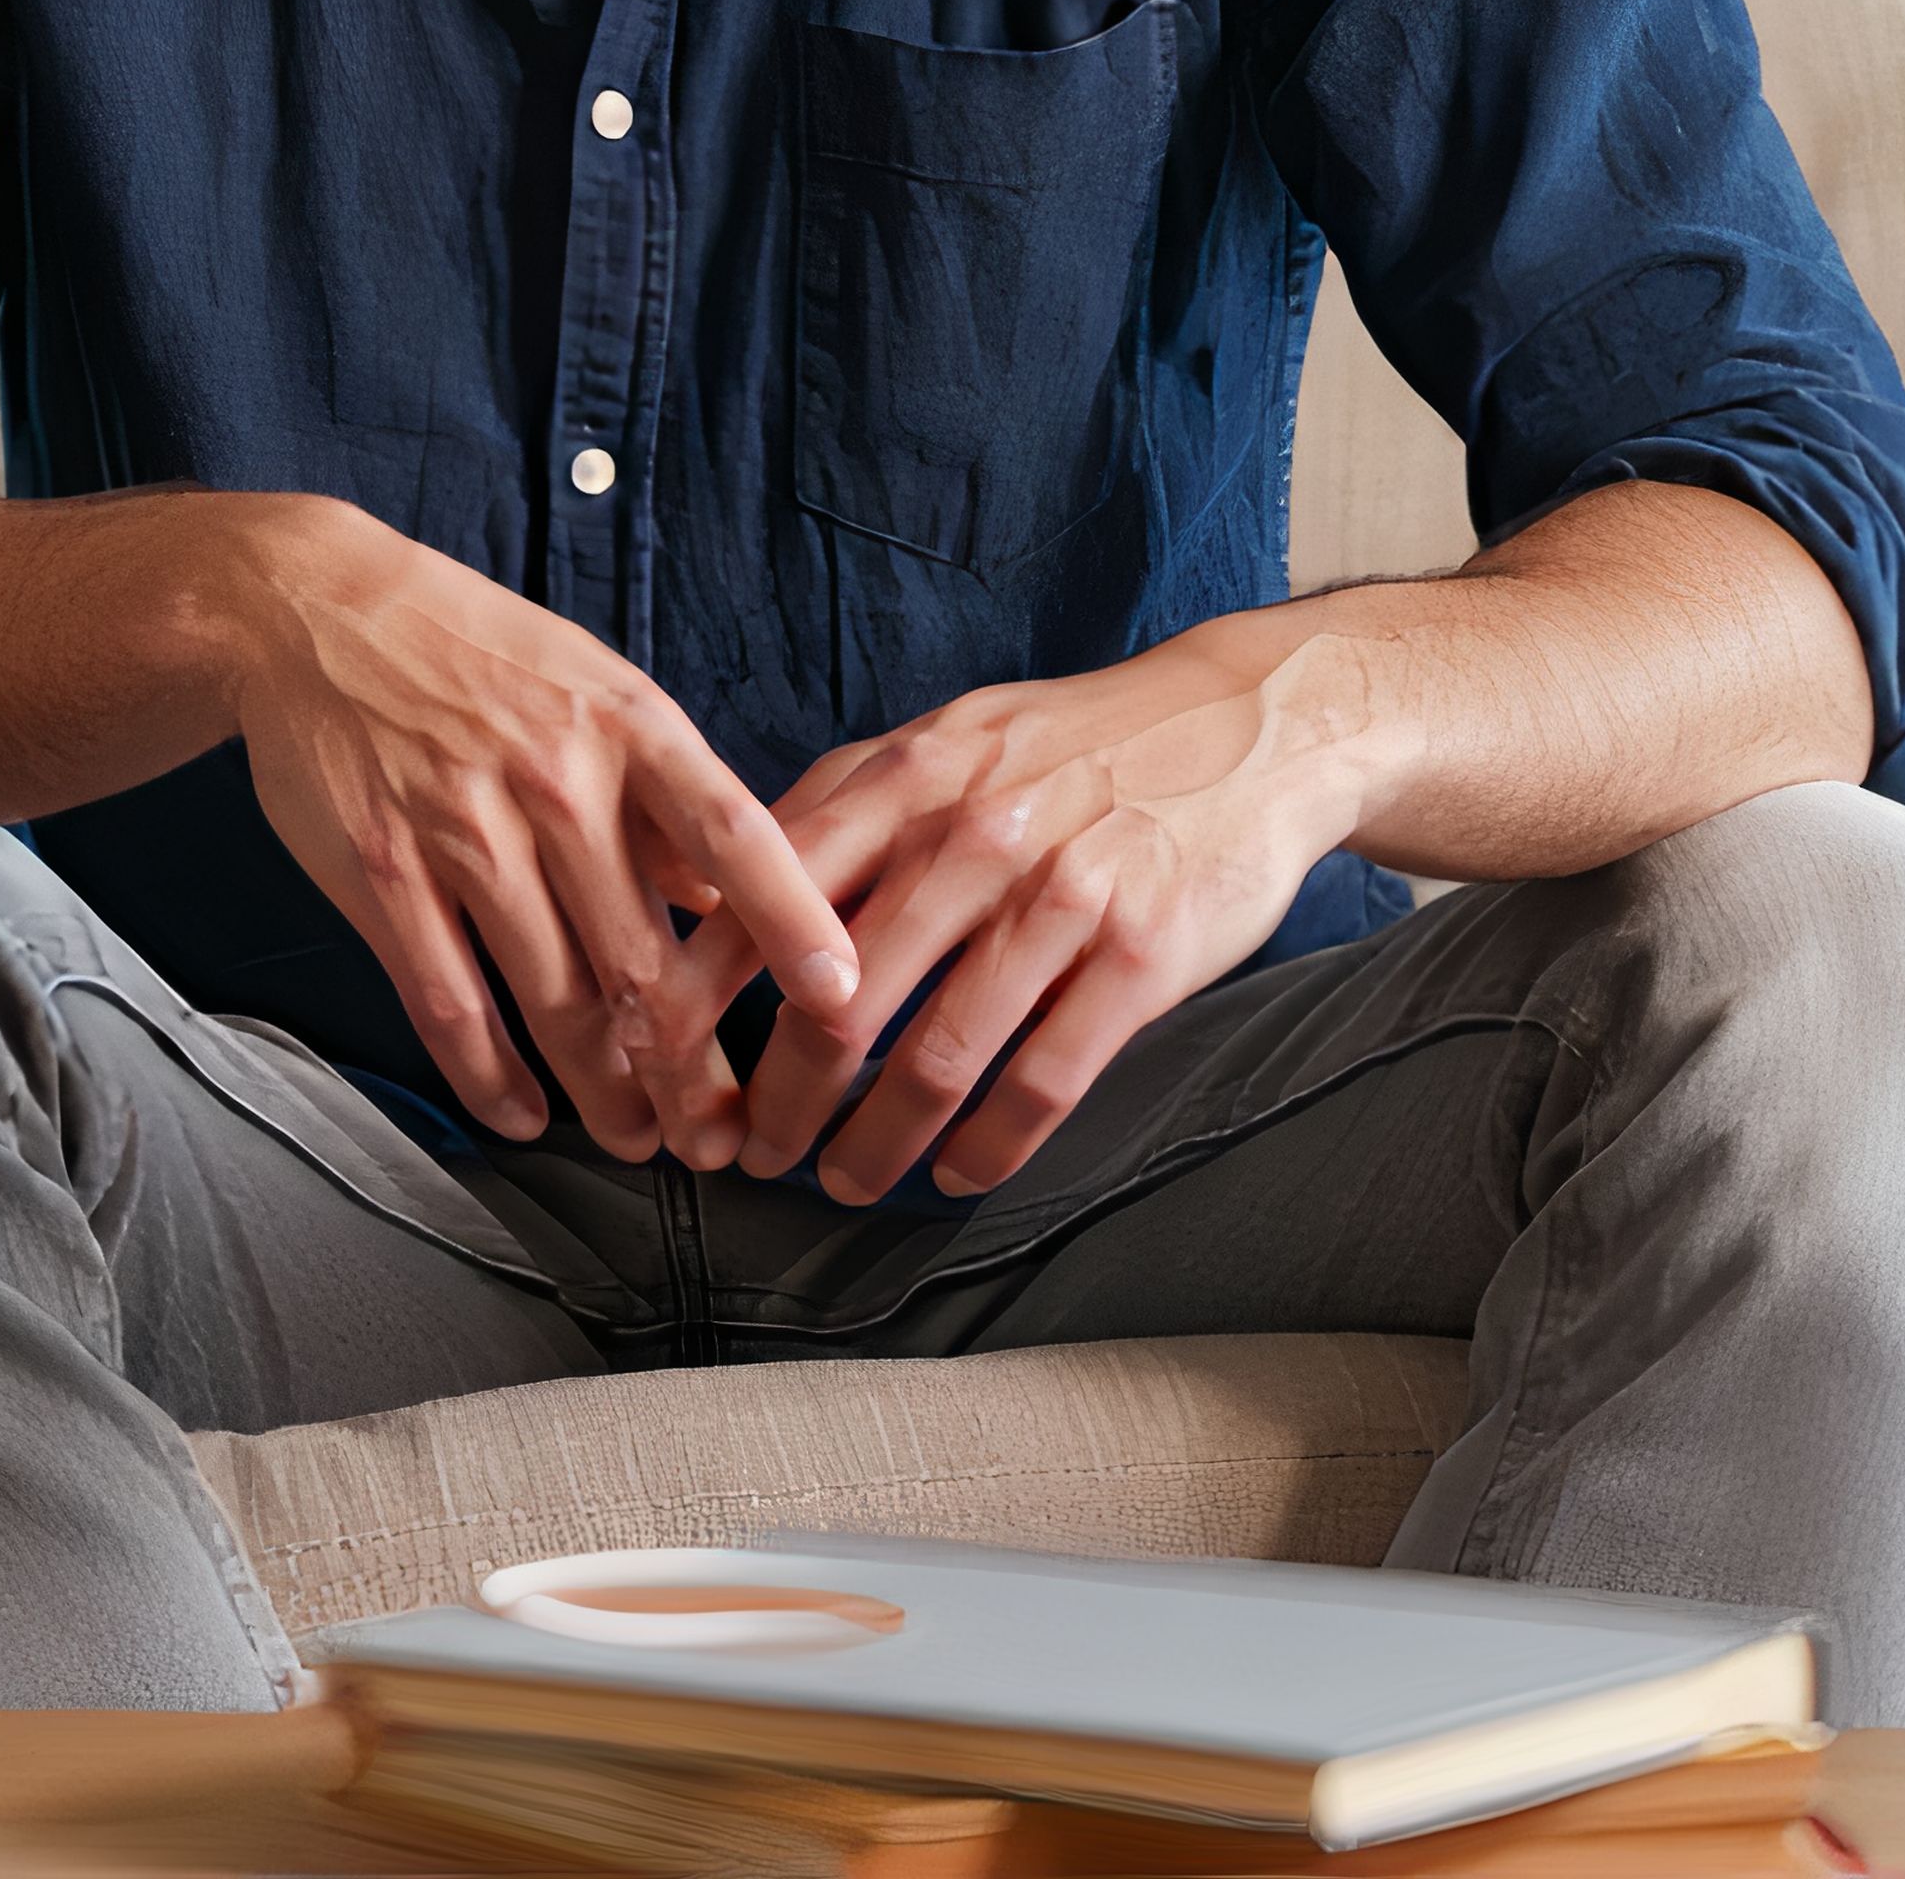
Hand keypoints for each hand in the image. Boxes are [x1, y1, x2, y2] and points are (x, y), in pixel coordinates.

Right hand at [197, 501, 866, 1155]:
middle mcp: (554, 779)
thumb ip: (668, 799)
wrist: (317, 611)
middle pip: (644, 957)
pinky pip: (449, 1002)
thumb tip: (733, 906)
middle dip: (690, 1070)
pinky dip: (490, 1076)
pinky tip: (523, 1115)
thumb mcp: (597, 690)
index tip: (843, 1000)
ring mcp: (462, 828)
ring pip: (554, 998)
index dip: (793, 920)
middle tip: (719, 1139)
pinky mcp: (381, 871)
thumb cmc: (479, 654)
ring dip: (603, 1092)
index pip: (734, 833)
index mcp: (627, 726)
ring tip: (636, 1140)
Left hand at [657, 628, 1364, 1198]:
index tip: (658, 1068)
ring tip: (841, 1180)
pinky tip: (955, 1176)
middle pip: (836, 1004)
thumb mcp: (942, 740)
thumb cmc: (1069, 744)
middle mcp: (971, 838)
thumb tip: (712, 883)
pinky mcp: (1140, 961)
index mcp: (903, 781)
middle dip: (777, 1099)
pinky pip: (1040, 1082)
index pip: (763, 904)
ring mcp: (1060, 901)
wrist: (1246, 725)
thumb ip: (835, 807)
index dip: (699, 1000)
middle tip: (747, 1152)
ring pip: (934, 1059)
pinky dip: (986, 1148)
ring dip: (873, 1143)